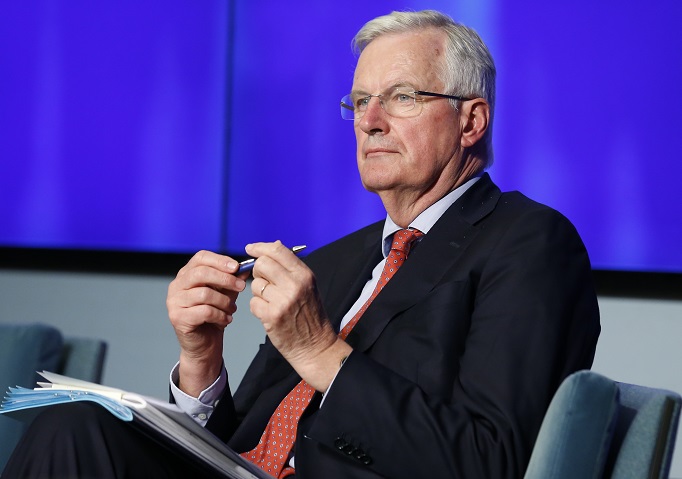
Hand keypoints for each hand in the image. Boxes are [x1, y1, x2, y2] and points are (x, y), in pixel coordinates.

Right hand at [167, 250, 247, 395]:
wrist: (204, 344)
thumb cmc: (213, 316)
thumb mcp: (226, 293)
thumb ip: (233, 279)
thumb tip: (246, 266)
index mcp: (186, 274)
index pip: (200, 257)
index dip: (220, 260)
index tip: (237, 267)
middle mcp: (176, 286)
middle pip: (201, 273)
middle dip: (225, 279)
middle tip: (241, 287)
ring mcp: (174, 302)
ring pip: (204, 293)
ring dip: (224, 301)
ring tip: (232, 309)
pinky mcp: (177, 317)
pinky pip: (204, 311)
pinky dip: (220, 315)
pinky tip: (226, 320)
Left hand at [246, 241, 351, 390]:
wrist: (315, 346)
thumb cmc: (310, 315)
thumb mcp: (308, 286)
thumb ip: (291, 267)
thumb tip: (274, 244)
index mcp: (305, 275)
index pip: (277, 250)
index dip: (260, 247)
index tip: (251, 248)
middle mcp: (295, 285)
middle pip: (262, 264)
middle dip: (258, 271)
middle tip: (265, 282)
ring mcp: (283, 301)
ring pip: (255, 285)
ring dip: (258, 292)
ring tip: (272, 302)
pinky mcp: (272, 316)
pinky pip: (252, 302)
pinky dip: (257, 308)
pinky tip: (269, 313)